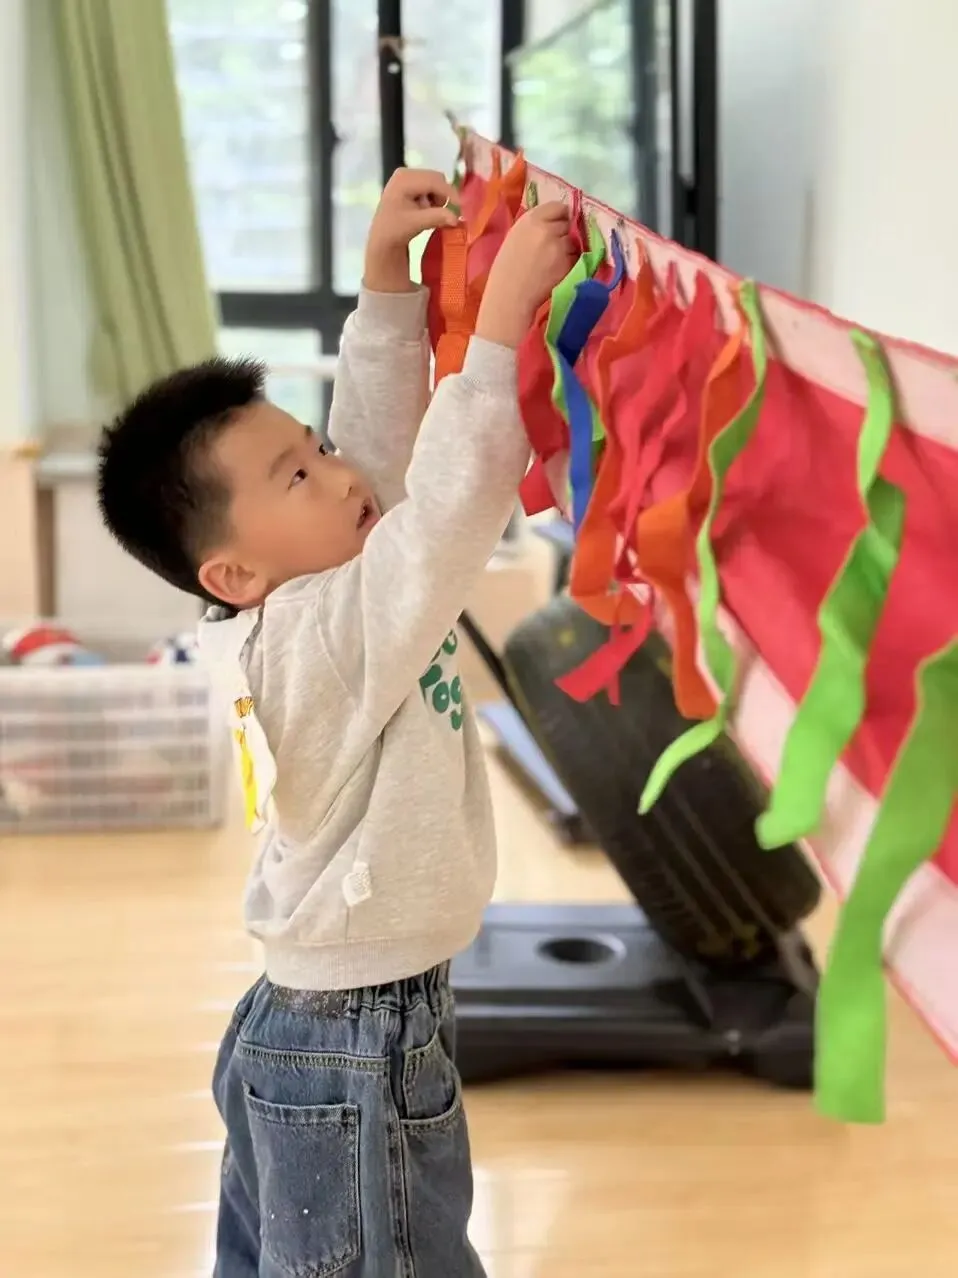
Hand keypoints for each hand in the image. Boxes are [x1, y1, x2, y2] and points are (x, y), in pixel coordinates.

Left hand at [364, 168, 459, 292]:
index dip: (449, 193)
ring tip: (429, 215)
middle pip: (436, 179)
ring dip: (438, 200)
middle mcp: (405, 172)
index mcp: (404, 178)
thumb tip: (456, 218)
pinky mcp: (411, 183)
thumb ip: (436, 217)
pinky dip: (433, 200)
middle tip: (443, 216)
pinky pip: (431, 188)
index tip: (460, 209)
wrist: (383, 238)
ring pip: (436, 184)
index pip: (434, 180)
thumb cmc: (395, 231)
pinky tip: (425, 212)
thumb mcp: (416, 224)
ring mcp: (408, 177)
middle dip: (443, 197)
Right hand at [476, 202, 576, 348]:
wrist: (509, 296)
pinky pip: (576, 257)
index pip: (558, 207)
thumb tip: (559, 220)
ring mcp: (559, 246)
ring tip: (552, 262)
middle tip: (552, 247)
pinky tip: (555, 272)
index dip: (559, 216)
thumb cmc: (508, 268)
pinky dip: (569, 263)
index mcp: (530, 219)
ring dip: (568, 249)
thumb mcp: (516, 236)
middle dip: (564, 233)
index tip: (557, 225)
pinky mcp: (567, 263)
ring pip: (574, 241)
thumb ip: (536, 225)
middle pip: (567, 223)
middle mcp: (547, 229)